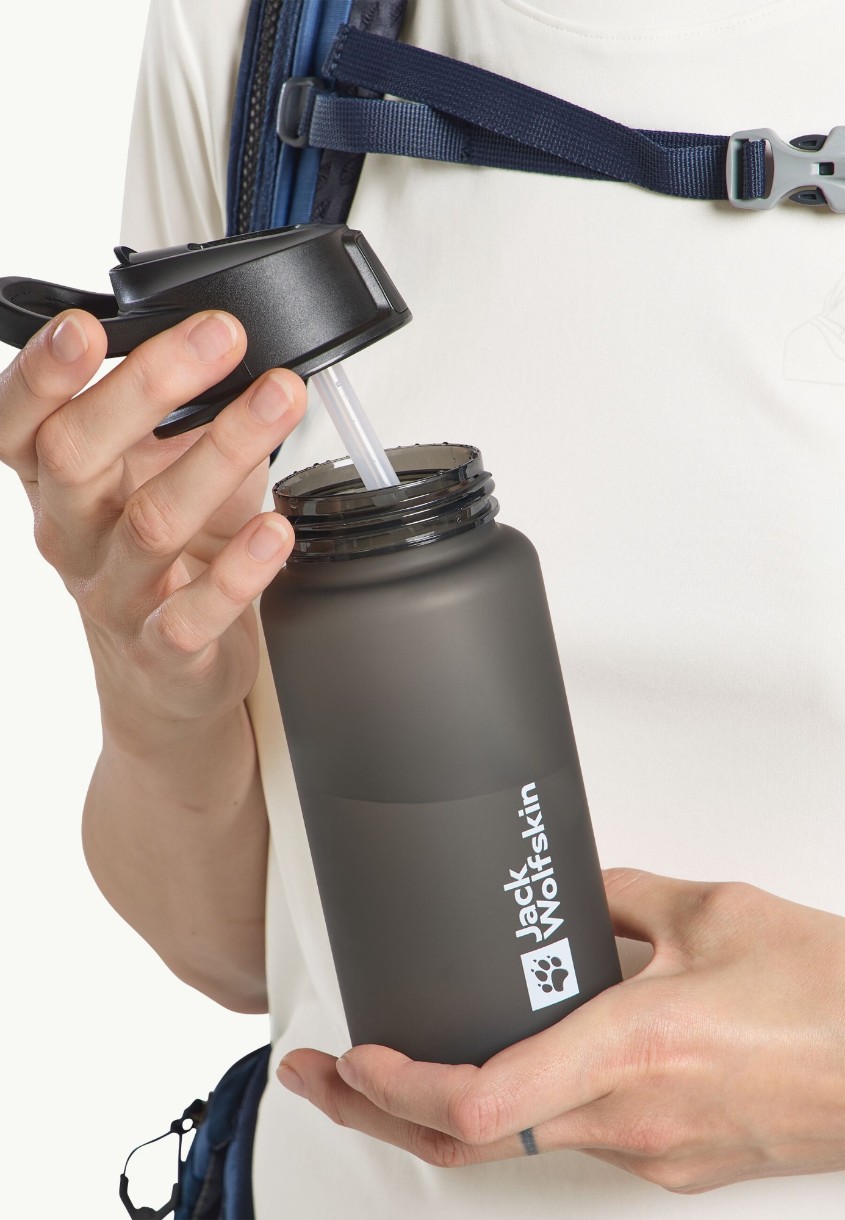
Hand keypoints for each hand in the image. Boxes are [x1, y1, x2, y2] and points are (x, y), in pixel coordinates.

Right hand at [0, 309, 305, 736]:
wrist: (167, 674)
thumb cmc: (165, 556)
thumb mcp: (160, 474)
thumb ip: (178, 415)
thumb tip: (225, 346)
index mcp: (55, 481)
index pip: (17, 421)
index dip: (41, 374)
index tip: (86, 326)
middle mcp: (71, 533)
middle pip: (77, 453)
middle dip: (148, 385)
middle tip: (220, 336)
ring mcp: (114, 593)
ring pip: (152, 521)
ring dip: (222, 451)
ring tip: (279, 400)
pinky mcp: (164, 648)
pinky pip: (194, 612)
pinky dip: (241, 570)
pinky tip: (275, 531)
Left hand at [278, 869, 844, 1192]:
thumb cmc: (826, 997)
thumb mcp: (709, 912)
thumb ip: (623, 896)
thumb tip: (579, 893)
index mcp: (634, 1046)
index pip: (479, 1100)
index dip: (394, 1089)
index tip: (351, 1058)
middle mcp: (632, 1116)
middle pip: (471, 1141)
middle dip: (378, 1111)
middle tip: (324, 1079)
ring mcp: (652, 1150)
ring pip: (516, 1144)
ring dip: (442, 1112)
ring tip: (395, 1071)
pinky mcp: (674, 1159)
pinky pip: (573, 1138)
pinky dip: (516, 1108)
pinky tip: (509, 1066)